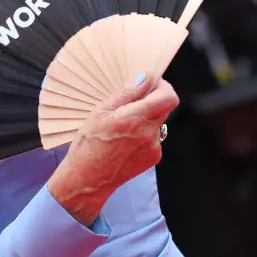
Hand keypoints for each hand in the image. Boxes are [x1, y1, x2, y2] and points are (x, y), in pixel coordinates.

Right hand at [47, 75, 178, 225]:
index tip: (151, 82)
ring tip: (124, 125)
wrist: (88, 179)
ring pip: (158, 122)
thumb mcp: (100, 112)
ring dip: (147, 117)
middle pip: (164, 107)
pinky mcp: (153, 158)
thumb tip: (146, 78)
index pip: (168, 97)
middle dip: (152, 100)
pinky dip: (144, 133)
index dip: (163, 86)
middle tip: (132, 101)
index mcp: (135, 119)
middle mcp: (148, 134)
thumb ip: (127, 93)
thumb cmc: (88, 144)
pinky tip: (125, 140)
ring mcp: (153, 147)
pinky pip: (154, 137)